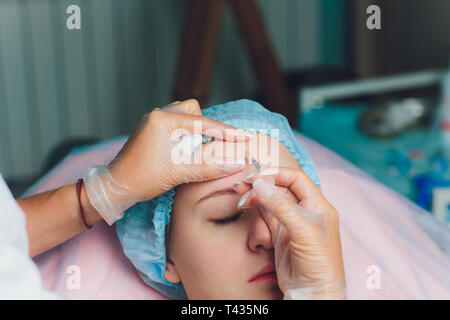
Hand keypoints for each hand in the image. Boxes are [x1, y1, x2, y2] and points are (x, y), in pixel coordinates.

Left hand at [83, 99, 251, 224]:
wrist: (114, 187)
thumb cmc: (141, 179)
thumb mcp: (177, 173)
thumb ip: (208, 167)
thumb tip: (236, 163)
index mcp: (163, 121)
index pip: (203, 123)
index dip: (226, 132)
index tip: (245, 137)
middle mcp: (158, 115)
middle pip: (194, 111)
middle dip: (207, 128)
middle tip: (213, 147)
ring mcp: (154, 121)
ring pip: (185, 115)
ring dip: (196, 130)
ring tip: (198, 150)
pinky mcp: (152, 129)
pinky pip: (177, 123)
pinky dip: (186, 134)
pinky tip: (187, 150)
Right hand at [233, 167, 345, 298]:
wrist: (313, 292)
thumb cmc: (319, 262)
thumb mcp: (302, 230)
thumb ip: (281, 206)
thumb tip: (260, 184)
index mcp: (318, 204)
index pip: (295, 178)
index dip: (276, 174)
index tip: (256, 176)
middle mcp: (305, 210)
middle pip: (280, 187)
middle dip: (261, 183)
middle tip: (241, 183)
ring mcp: (291, 222)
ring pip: (270, 200)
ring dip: (255, 195)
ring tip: (239, 194)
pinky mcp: (279, 233)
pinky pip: (265, 214)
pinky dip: (255, 208)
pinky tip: (245, 204)